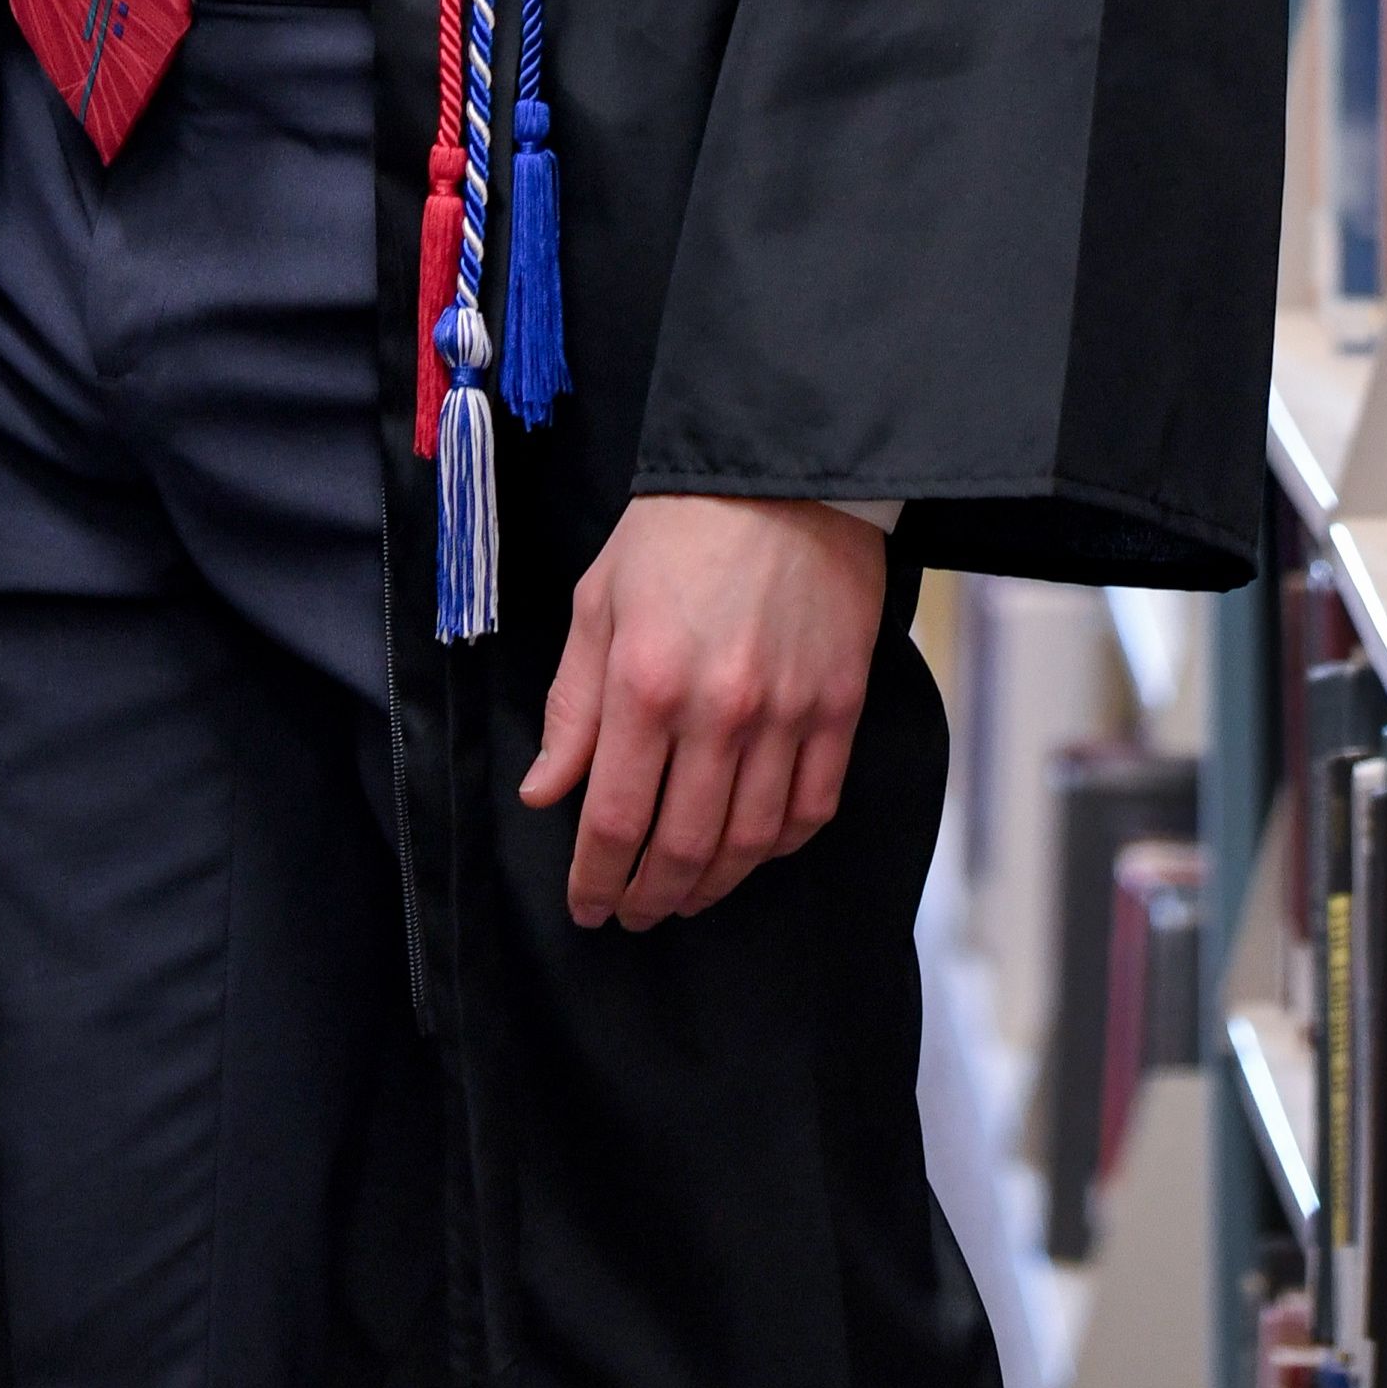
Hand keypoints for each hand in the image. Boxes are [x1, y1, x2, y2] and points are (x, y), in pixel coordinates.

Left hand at [521, 495, 885, 930]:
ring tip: (683, 896)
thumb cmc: (676, 531)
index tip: (586, 906)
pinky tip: (751, 852)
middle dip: (649, 898)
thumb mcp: (599, 601)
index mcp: (646, 684)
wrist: (783, 473)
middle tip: (631, 914)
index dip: (596, 879)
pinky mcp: (840, 709)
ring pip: (749, 845)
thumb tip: (547, 792)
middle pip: (682, 848)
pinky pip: (812, 810)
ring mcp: (788, 716)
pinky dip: (779, 848)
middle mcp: (719, 713)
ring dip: (710, 887)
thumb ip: (572, 705)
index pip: (616, 820)